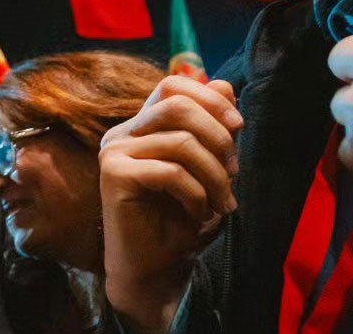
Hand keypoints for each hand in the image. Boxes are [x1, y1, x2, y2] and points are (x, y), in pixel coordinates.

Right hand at [100, 76, 241, 333]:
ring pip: (181, 141)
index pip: (172, 85)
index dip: (209, 98)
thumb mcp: (207, 170)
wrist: (156, 269)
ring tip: (225, 203)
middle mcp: (123, 132)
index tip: (239, 126)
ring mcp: (114, 152)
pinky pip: (170, 171)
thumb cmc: (180, 220)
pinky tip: (199, 212)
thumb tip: (224, 83)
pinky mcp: (113, 175)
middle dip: (218, 136)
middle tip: (235, 172)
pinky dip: (196, 194)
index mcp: (142, 126)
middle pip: (176, 105)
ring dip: (215, 175)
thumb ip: (212, 129)